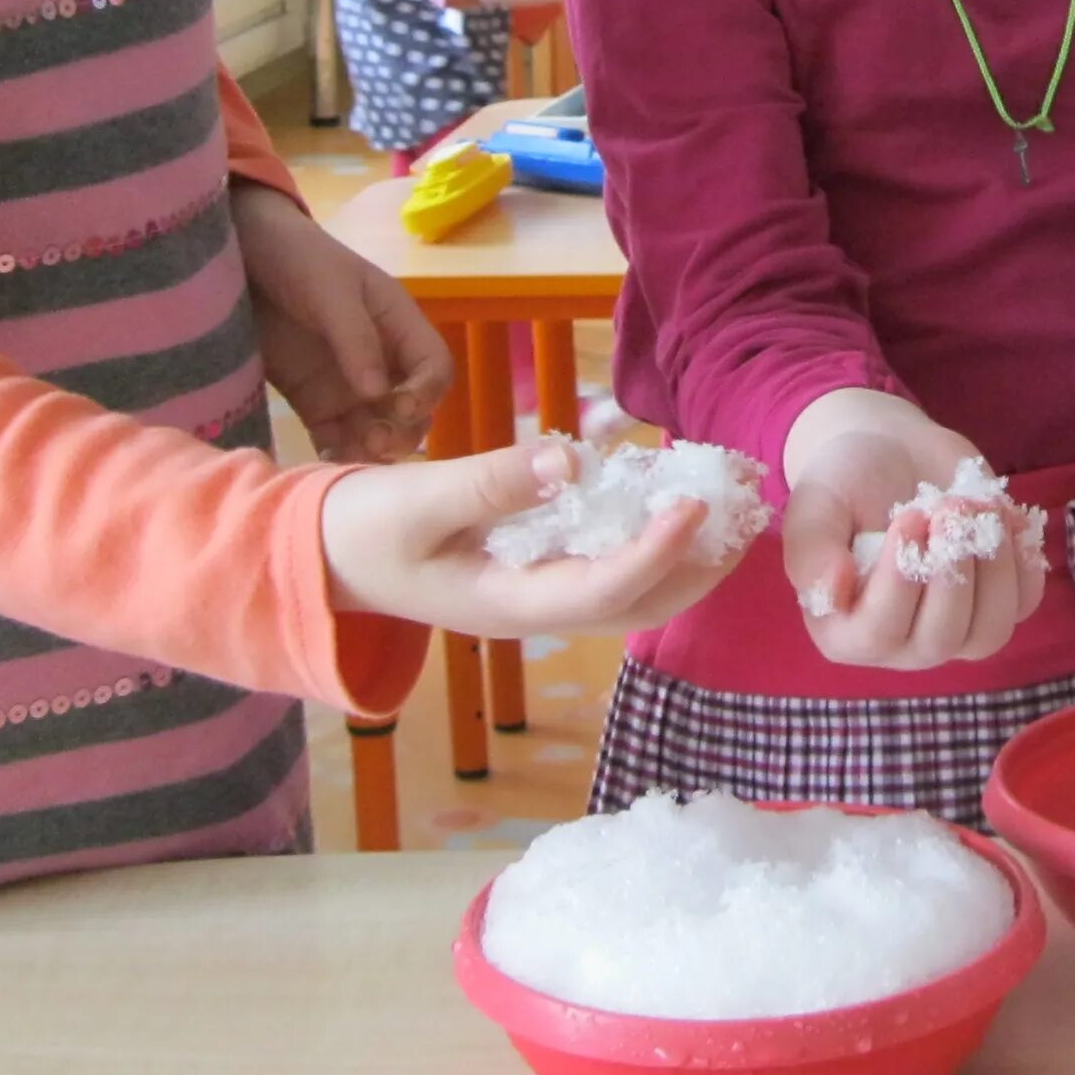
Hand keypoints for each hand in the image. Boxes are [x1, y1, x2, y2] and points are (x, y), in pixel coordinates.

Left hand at [234, 183, 453, 463]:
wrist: (237, 257)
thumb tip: (378, 394)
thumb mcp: (330, 290)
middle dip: (402, 429)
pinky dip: (336, 456)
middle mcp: (380, 360)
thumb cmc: (296, 258)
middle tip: (372, 439)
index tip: (401, 406)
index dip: (428, 392)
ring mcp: (346, 385)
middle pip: (413, 409)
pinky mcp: (312, 403)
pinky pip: (334, 438)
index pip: (433, 367)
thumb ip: (355, 338)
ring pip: (376, 430)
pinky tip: (325, 465)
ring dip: (371, 450)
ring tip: (349, 459)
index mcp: (398, 325)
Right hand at [321, 437, 738, 636]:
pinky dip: (653, 539)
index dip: (654, 552)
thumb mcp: (418, 500)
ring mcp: (541, 597)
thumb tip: (570, 462)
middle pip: (638, 604)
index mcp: (506, 605)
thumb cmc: (364, 529)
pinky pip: (612, 565)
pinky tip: (679, 499)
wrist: (327, 554)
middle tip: (747, 511)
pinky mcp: (541, 574)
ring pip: (633, 591)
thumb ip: (491, 482)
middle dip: (698, 564)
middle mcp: (536, 612)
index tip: (694, 506)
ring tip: (733, 507)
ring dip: (688, 555)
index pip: (602, 589)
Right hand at [780, 389, 1044, 669]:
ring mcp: (953, 628)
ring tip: (977, 505)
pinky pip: (1025, 604)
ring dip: (994, 568)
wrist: (891, 451)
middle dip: (952, 571)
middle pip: (940, 640)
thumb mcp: (815, 503)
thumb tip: (830, 593)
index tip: (908, 518)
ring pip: (989, 632)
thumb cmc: (844, 480)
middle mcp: (899, 642)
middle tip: (949, 506)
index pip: (878, 634)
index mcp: (845, 630)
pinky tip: (1002, 512)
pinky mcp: (995, 600)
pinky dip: (1021, 558)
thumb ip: (809, 549)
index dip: (900, 581)